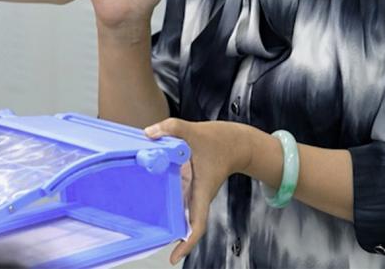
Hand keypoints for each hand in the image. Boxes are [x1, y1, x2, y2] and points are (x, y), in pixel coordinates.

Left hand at [145, 119, 251, 264]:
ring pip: (181, 212)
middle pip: (186, 224)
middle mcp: (198, 196)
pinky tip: (152, 197)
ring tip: (147, 226)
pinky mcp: (192, 183)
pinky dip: (168, 201)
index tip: (173, 257)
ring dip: (169, 220)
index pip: (197, 226)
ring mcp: (195, 191)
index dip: (186, 244)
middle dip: (172, 236)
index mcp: (202, 192)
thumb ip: (172, 128)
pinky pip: (179, 198)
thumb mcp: (195, 131)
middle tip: (152, 242)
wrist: (237, 141)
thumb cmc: (221, 140)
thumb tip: (149, 134)